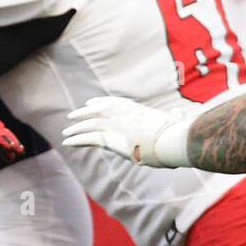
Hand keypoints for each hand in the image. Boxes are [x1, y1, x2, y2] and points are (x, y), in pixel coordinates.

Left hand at [61, 97, 191, 167]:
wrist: (173, 140)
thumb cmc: (179, 134)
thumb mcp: (176, 121)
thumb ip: (175, 116)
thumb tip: (180, 112)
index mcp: (138, 111)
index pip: (115, 103)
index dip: (101, 103)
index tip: (90, 103)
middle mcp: (124, 116)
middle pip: (98, 112)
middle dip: (83, 114)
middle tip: (72, 116)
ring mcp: (117, 126)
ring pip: (90, 125)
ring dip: (76, 129)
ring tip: (65, 133)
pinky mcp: (112, 140)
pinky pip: (89, 139)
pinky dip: (77, 140)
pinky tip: (67, 142)